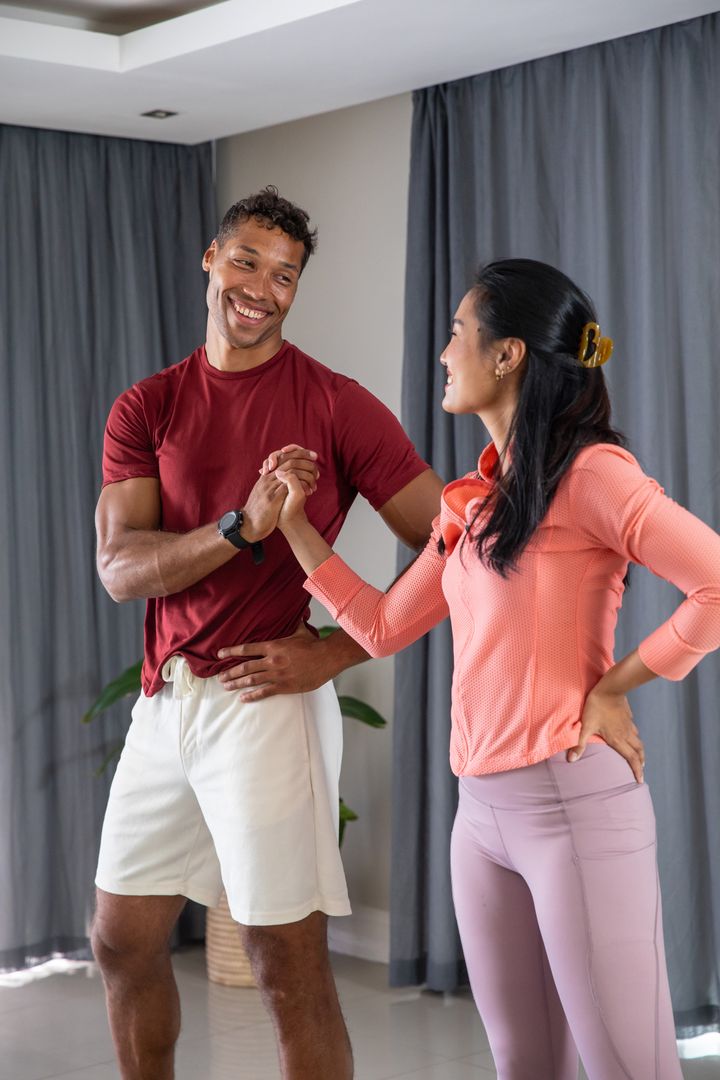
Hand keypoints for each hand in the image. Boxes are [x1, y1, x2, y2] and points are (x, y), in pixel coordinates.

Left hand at [218, 623, 336, 699]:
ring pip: (251, 680)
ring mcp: (277, 674)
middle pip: (245, 667)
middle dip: (230, 672)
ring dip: (237, 684)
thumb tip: (294, 612)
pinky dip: (252, 696)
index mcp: (273, 646)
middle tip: (220, 677)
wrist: (327, 658)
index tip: (219, 654)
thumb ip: (292, 624)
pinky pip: (264, 692)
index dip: (231, 651)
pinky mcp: (284, 686)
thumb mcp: (300, 631)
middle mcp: (272, 660)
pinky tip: (243, 698)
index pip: (247, 648)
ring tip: (226, 687)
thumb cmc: (314, 645)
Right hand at [242, 447, 318, 540]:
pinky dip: (302, 486)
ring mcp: (269, 489)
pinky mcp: (272, 500)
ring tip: (315, 479)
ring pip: (291, 471)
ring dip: (306, 474)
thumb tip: (285, 477)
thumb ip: (273, 484)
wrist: (250, 526)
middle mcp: (266, 479)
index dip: (297, 454)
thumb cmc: (261, 511)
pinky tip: (309, 492)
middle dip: (304, 459)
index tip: (310, 457)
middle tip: (316, 462)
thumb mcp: (265, 494)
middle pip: (288, 461)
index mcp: (265, 477)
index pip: (281, 457)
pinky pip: (289, 486)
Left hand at [567, 684, 644, 782]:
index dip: (637, 770)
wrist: (610, 688)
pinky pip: (635, 731)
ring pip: (638, 741)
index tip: (640, 780)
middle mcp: (626, 734)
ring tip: (639, 757)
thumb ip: (580, 744)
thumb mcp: (586, 726)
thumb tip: (572, 759)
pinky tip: (632, 736)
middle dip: (641, 763)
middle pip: (638, 752)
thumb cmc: (596, 707)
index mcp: (617, 739)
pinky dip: (636, 738)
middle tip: (641, 771)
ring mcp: (629, 725)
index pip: (631, 758)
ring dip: (640, 751)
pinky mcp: (628, 716)